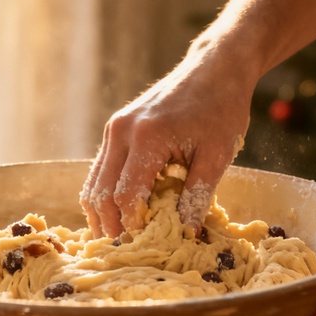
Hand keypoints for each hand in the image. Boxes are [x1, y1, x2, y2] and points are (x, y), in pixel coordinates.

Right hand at [80, 68, 251, 237]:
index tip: (145, 243)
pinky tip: (116, 211)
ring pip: (93, 181)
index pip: (125, 194)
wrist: (214, 68)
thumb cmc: (221, 108)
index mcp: (147, 138)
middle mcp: (121, 132)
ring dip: (101, 211)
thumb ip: (197, 195)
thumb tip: (185, 232)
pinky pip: (101, 168)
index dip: (132, 224)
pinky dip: (104, 192)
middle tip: (124, 248)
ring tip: (116, 235)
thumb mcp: (218, 154)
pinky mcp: (116, 129)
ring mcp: (114, 128)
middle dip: (110, 224)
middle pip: (100, 191)